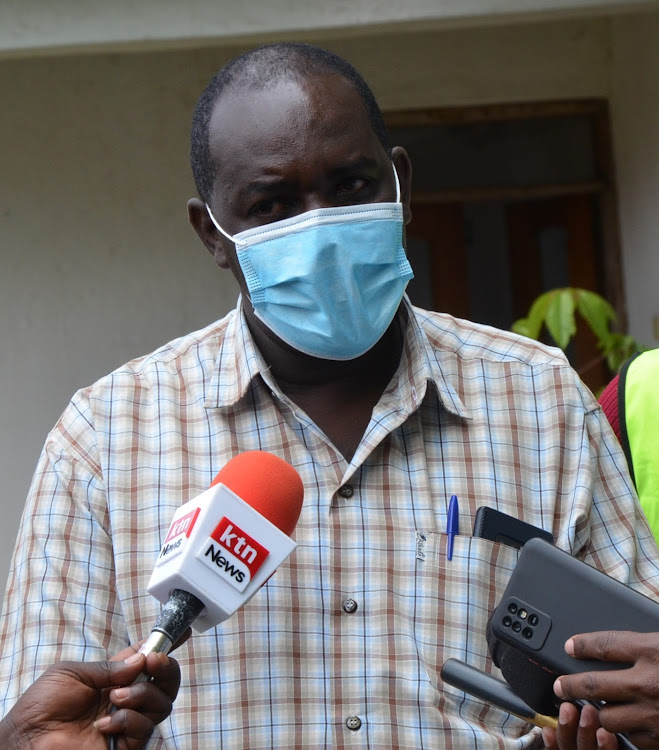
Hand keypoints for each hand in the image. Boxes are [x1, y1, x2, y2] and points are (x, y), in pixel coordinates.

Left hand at [0, 637, 186, 749]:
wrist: (25, 742)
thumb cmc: (39, 707)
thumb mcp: (71, 673)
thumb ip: (108, 667)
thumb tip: (141, 660)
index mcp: (113, 678)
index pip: (145, 659)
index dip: (165, 645)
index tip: (182, 632)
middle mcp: (125, 699)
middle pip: (165, 682)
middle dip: (166, 668)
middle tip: (153, 662)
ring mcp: (127, 722)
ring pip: (161, 703)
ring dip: (142, 695)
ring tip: (115, 698)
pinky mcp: (125, 746)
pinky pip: (144, 728)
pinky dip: (128, 720)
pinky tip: (105, 723)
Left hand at [551, 630, 658, 748]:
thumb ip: (644, 643)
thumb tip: (624, 632)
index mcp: (650, 652)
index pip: (604, 645)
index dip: (582, 645)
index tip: (570, 647)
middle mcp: (647, 682)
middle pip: (594, 684)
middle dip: (571, 685)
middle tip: (560, 686)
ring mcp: (653, 713)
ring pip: (607, 717)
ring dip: (600, 713)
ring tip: (596, 708)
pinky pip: (631, 738)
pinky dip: (627, 732)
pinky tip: (627, 723)